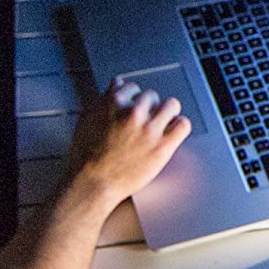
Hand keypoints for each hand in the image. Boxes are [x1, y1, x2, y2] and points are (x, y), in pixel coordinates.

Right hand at [64, 77, 190, 211]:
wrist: (93, 183)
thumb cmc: (85, 157)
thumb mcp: (87, 119)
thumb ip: (103, 100)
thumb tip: (116, 86)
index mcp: (114, 102)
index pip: (132, 87)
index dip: (133, 98)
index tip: (134, 107)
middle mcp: (134, 111)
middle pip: (152, 96)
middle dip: (148, 107)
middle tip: (145, 121)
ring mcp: (150, 128)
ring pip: (171, 105)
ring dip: (167, 113)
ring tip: (162, 124)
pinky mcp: (162, 146)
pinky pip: (183, 125)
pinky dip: (179, 126)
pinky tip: (172, 132)